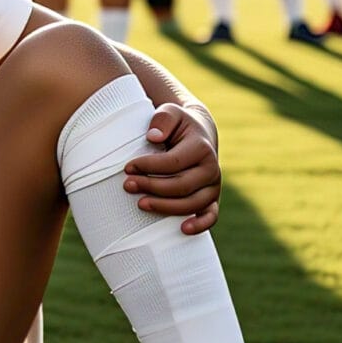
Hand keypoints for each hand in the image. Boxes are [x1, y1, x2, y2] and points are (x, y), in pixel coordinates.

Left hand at [123, 103, 220, 234]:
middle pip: (180, 186)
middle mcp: (212, 169)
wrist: (199, 134)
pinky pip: (211, 216)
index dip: (148, 166)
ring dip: (164, 207)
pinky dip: (200, 225)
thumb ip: (162, 120)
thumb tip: (153, 137)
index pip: (172, 163)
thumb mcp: (170, 113)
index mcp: (202, 148)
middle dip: (151, 187)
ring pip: (191, 204)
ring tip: (140, 203)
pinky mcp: (213, 199)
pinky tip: (182, 229)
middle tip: (127, 185)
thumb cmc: (179, 124)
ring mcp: (213, 186)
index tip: (128, 167)